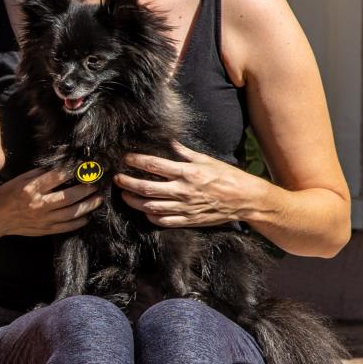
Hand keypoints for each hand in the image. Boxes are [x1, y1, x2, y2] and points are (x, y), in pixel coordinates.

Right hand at [0, 167, 102, 241]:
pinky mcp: (44, 230)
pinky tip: (86, 216)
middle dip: (86, 189)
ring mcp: (43, 219)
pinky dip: (78, 222)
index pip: (58, 177)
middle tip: (96, 184)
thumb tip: (59, 169)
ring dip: (87, 206)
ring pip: (71, 213)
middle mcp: (39, 204)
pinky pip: (66, 227)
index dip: (74, 171)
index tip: (85, 167)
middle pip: (69, 196)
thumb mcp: (19, 179)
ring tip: (97, 199)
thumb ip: (39, 175)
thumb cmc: (6, 196)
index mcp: (32, 188)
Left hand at [116, 141, 259, 227]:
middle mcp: (183, 191)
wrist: (245, 200)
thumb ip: (185, 153)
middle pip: (146, 187)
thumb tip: (170, 142)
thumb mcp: (207, 160)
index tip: (126, 159)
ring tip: (125, 195)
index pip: (154, 165)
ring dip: (134, 201)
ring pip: (150, 206)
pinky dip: (150, 216)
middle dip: (128, 183)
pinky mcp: (188, 220)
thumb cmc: (228, 177)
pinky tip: (145, 210)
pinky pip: (163, 221)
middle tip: (117, 178)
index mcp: (187, 172)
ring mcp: (184, 208)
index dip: (136, 161)